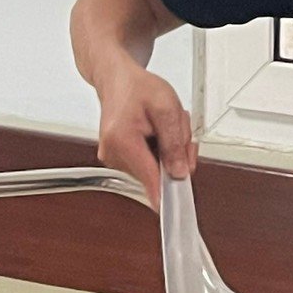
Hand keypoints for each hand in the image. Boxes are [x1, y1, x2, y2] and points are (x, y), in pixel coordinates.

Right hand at [93, 62, 195, 206]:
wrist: (116, 79)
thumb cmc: (138, 88)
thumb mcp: (167, 108)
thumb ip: (174, 143)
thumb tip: (179, 173)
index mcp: (122, 139)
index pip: (150, 178)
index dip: (167, 195)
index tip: (174, 214)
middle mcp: (113, 153)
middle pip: (158, 173)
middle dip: (176, 155)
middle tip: (176, 130)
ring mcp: (114, 158)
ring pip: (157, 169)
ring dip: (169, 151)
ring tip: (161, 126)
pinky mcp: (119, 159)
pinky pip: (150, 164)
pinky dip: (160, 151)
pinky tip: (156, 132)